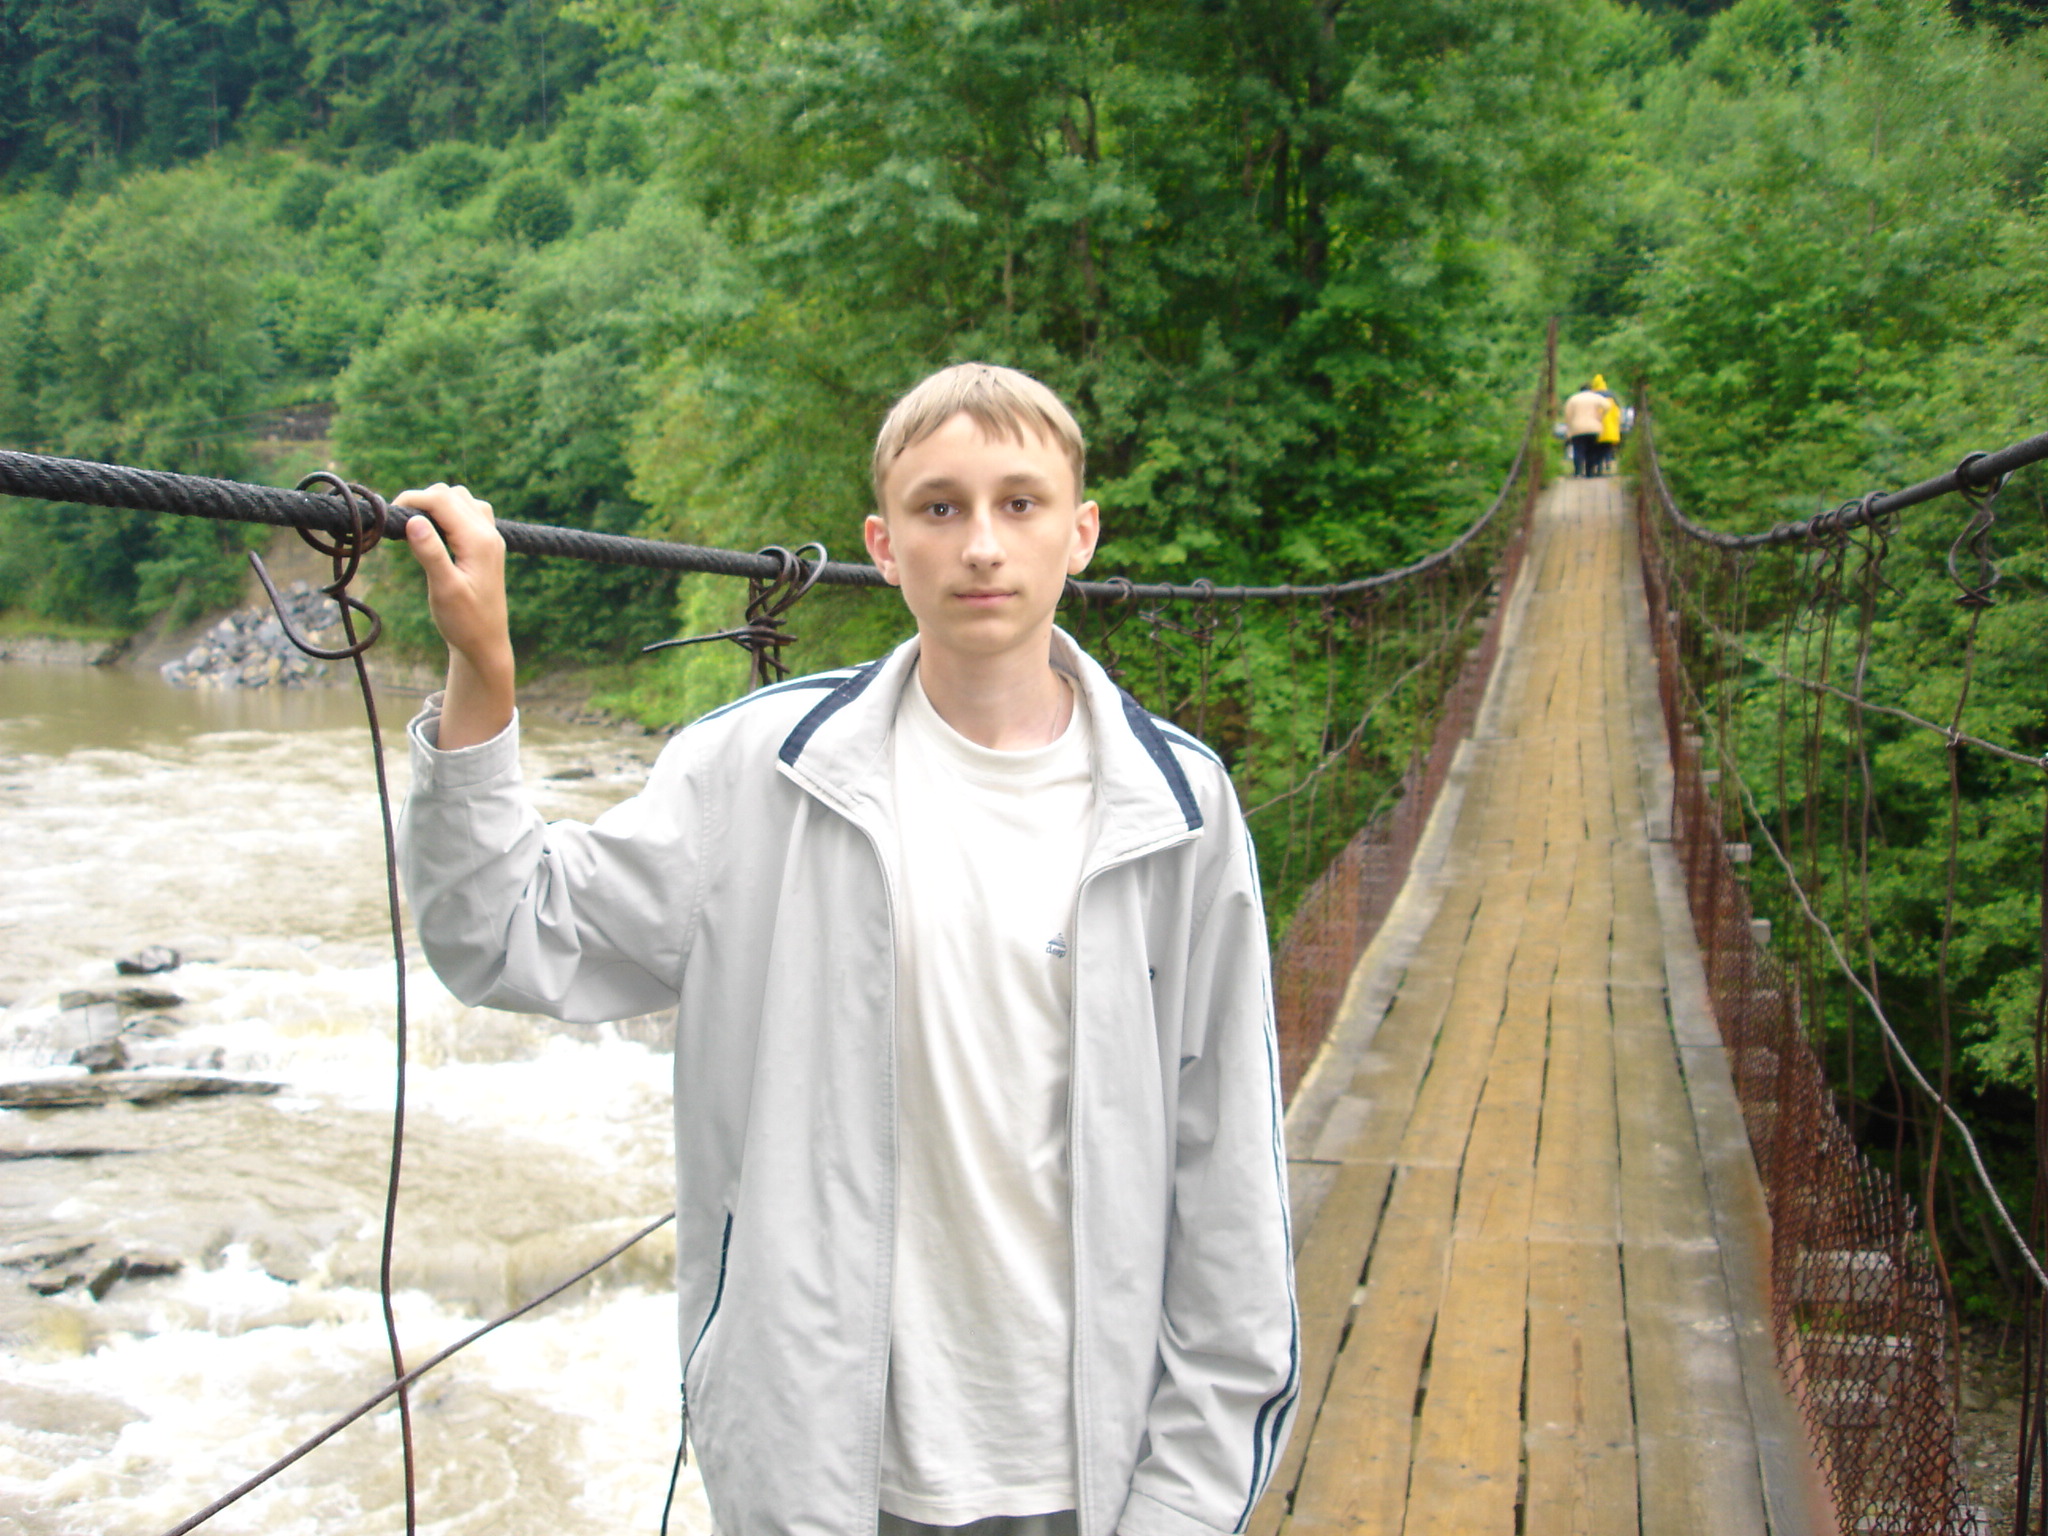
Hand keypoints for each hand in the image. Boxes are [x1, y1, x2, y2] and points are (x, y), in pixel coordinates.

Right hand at [399, 482, 514, 748]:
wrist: (486, 644)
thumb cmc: (464, 622)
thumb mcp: (444, 589)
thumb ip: (430, 553)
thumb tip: (413, 520)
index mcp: (478, 541)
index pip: (442, 500)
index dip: (412, 499)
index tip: (389, 513)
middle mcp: (488, 534)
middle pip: (452, 494)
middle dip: (423, 499)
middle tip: (400, 523)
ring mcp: (490, 538)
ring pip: (462, 500)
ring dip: (437, 504)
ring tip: (416, 527)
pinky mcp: (486, 546)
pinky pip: (469, 513)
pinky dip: (449, 513)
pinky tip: (435, 533)